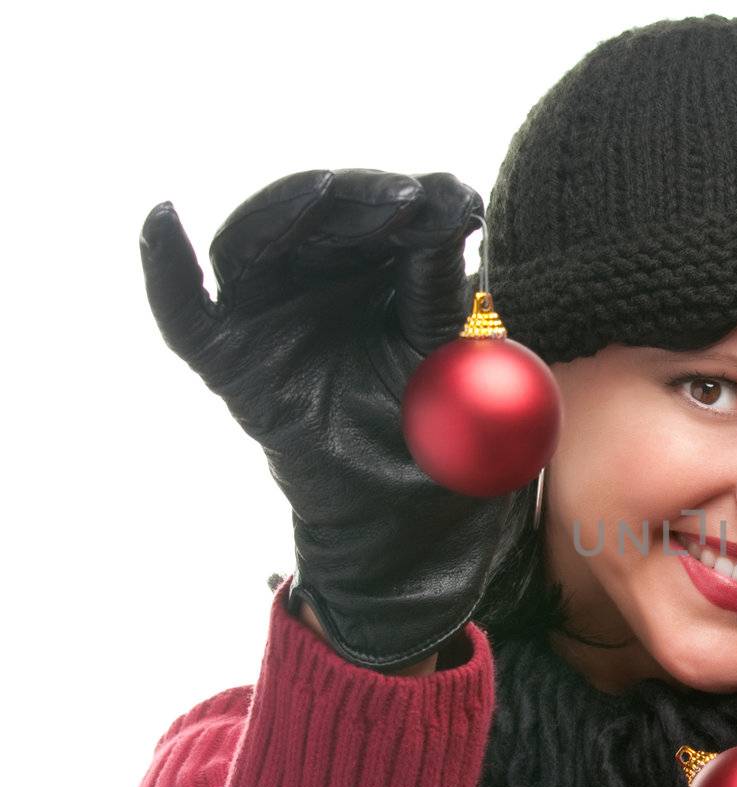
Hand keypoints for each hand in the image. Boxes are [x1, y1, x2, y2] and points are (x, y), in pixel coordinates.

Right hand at [139, 169, 529, 669]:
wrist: (415, 520)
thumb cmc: (439, 431)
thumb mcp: (445, 349)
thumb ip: (438, 282)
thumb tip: (454, 198)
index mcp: (371, 272)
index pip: (374, 214)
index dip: (407, 199)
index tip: (453, 199)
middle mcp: (314, 283)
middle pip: (313, 218)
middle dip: (356, 199)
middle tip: (406, 198)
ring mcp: (269, 318)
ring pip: (256, 246)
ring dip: (286, 212)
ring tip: (325, 195)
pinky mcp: (234, 364)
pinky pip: (187, 318)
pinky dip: (166, 273)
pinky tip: (160, 221)